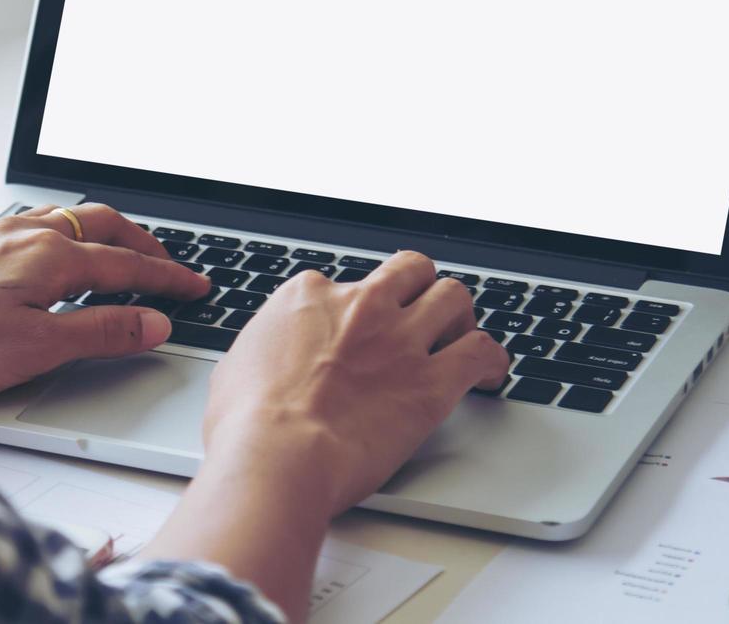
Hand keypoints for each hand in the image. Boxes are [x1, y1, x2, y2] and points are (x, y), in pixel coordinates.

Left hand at [0, 204, 210, 400]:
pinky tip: (19, 241)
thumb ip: (100, 332)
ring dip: (91, 229)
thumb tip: (153, 322)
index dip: (167, 278)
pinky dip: (29, 228)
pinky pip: (3, 223)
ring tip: (110, 246)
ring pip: (54, 217)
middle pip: (97, 224)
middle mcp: (20, 235)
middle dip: (138, 241)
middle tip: (165, 262)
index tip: (196, 287)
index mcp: (49, 256)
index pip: (127, 264)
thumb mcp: (37, 349)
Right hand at [202, 252, 508, 517]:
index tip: (356, 331)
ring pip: (453, 297)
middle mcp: (361, 305)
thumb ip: (267, 349)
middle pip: (410, 270)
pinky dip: (491, 360)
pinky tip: (489, 374)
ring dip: (458, 316)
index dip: (353, 309)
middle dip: (418, 289)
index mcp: (309, 296)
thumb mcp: (237, 366)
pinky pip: (481, 352)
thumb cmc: (247, 423)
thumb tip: (267, 360)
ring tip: (457, 338)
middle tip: (420, 315)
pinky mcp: (432, 382)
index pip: (345, 282)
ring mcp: (400, 340)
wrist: (277, 457)